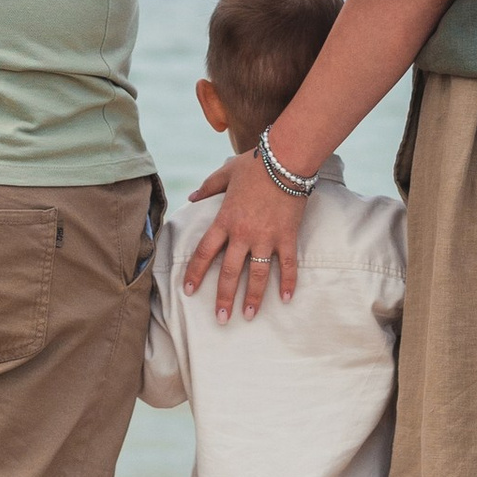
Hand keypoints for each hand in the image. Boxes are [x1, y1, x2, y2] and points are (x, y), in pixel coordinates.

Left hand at [181, 148, 304, 316]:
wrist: (286, 158)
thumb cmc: (254, 163)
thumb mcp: (225, 173)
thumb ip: (207, 187)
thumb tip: (191, 198)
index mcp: (225, 220)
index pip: (205, 253)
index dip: (195, 273)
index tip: (189, 291)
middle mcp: (243, 233)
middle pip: (230, 272)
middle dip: (223, 298)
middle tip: (220, 318)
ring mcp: (266, 237)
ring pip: (257, 274)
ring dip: (253, 298)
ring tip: (248, 316)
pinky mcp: (287, 236)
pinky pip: (287, 265)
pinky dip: (287, 282)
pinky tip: (285, 298)